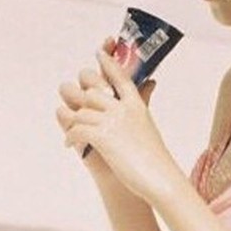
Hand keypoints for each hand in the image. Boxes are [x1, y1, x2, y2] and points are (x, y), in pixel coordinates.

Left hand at [57, 50, 181, 203]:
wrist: (161, 178)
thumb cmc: (157, 160)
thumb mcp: (149, 128)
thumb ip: (142, 107)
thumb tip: (150, 86)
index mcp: (136, 105)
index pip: (120, 76)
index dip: (108, 62)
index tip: (99, 51)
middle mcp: (124, 109)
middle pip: (91, 91)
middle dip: (77, 96)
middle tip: (70, 103)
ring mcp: (113, 122)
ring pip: (81, 111)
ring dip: (72, 121)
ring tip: (70, 132)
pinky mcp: (103, 137)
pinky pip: (77, 129)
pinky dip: (70, 136)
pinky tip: (69, 145)